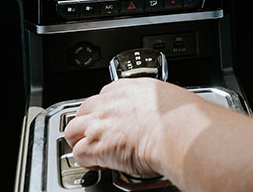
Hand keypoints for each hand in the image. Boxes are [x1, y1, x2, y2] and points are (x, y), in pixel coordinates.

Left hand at [64, 78, 208, 178]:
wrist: (178, 132)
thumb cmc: (180, 117)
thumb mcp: (167, 97)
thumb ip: (154, 104)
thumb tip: (159, 114)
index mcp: (128, 88)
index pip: (104, 95)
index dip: (105, 110)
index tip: (110, 119)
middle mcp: (110, 103)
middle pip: (84, 110)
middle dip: (86, 123)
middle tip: (94, 135)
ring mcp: (100, 123)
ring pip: (73, 130)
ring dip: (79, 140)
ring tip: (89, 150)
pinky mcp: (96, 146)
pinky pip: (78, 153)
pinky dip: (85, 160)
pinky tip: (96, 163)